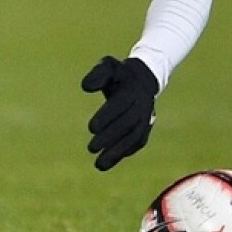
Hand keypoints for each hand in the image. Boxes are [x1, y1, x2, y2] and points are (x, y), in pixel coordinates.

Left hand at [82, 56, 159, 170]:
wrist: (143, 80)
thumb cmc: (119, 74)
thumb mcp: (108, 66)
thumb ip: (97, 74)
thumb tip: (86, 87)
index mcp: (132, 89)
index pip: (120, 105)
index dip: (107, 116)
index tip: (91, 128)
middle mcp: (142, 105)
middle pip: (127, 124)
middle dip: (109, 137)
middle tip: (91, 148)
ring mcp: (146, 118)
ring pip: (133, 138)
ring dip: (116, 152)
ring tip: (99, 164)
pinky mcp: (146, 128)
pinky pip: (137, 143)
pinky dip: (124, 152)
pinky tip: (108, 161)